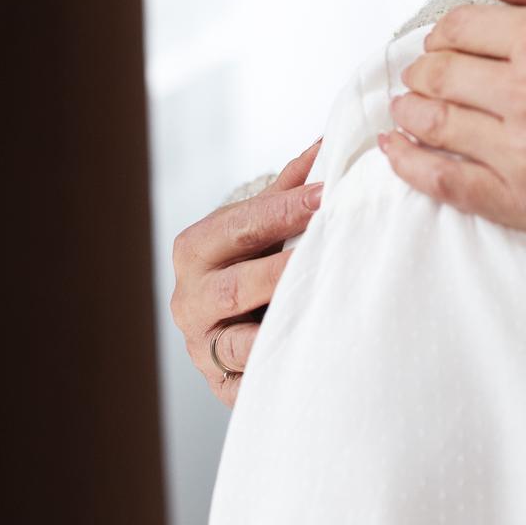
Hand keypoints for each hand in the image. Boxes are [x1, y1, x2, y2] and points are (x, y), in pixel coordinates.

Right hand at [170, 139, 323, 407]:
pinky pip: (251, 382)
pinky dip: (279, 373)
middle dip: (286, 270)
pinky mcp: (223, 385)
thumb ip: (291, 187)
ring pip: (240, 342)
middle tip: (334, 252)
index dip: (283, 211)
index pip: (237, 227)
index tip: (328, 197)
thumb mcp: (259, 224)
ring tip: (325, 312)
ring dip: (283, 328)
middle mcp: (191, 299)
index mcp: (196, 250)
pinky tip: (314, 359)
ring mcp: (204, 346)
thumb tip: (333, 139)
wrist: (226, 320)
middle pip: (237, 285)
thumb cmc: (250, 261)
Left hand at [378, 0, 525, 249]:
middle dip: (424, 69)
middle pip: (438, 72)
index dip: (446, 31)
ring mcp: (522, 154)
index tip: (452, 41)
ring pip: (433, 123)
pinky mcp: (524, 204)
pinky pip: (444, 183)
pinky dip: (409, 164)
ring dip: (412, 110)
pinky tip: (397, 150)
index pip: (460, 26)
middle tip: (427, 74)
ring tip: (410, 107)